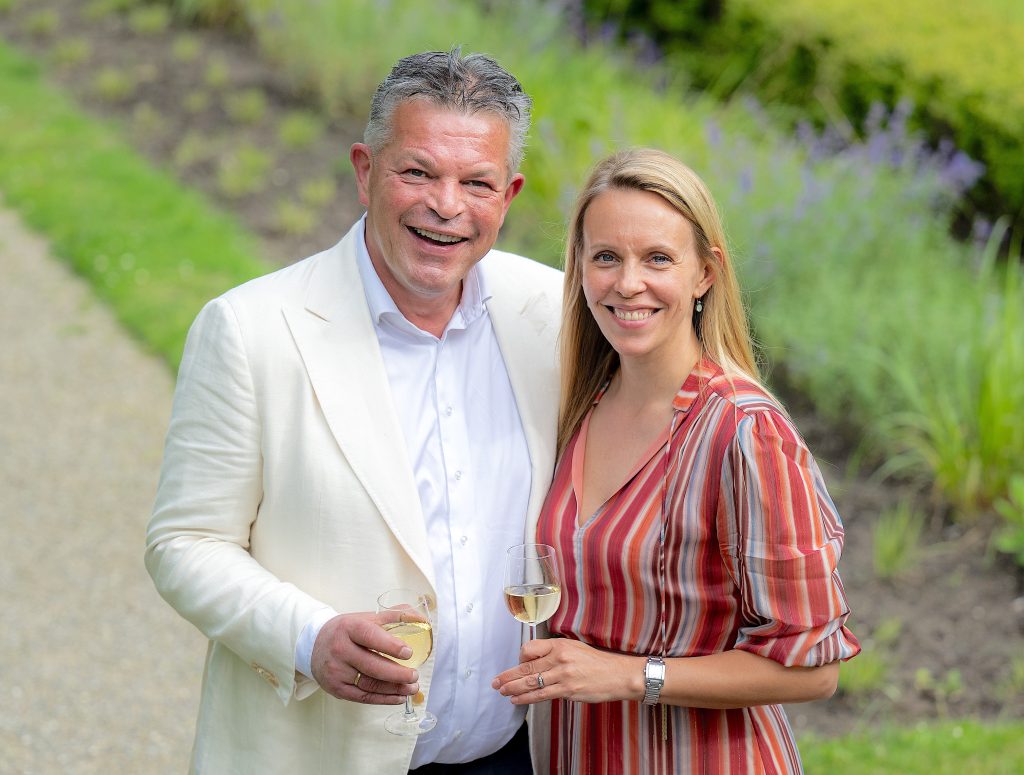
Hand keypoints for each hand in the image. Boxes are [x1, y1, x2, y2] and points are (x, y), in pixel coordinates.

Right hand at [311, 612, 418, 704]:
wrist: (313, 646)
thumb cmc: (346, 631)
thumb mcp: (365, 618)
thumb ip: (394, 616)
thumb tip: (421, 619)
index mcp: (349, 628)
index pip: (370, 637)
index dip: (391, 645)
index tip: (409, 653)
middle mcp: (340, 650)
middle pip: (372, 666)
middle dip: (397, 674)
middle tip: (414, 675)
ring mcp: (337, 672)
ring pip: (369, 684)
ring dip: (394, 688)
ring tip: (412, 687)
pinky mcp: (337, 688)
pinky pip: (363, 697)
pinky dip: (384, 699)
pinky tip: (399, 696)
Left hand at [491, 638, 643, 705]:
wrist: (618, 674)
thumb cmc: (598, 662)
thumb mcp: (575, 648)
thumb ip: (555, 652)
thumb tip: (536, 662)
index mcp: (560, 644)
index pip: (530, 649)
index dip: (520, 658)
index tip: (517, 665)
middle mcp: (559, 658)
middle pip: (527, 667)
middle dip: (508, 676)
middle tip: (495, 682)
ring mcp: (563, 675)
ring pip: (531, 682)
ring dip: (513, 688)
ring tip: (502, 692)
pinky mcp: (568, 690)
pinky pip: (542, 695)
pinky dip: (526, 698)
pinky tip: (517, 700)